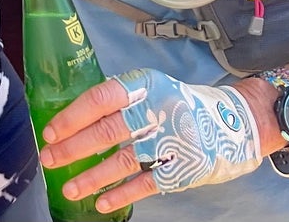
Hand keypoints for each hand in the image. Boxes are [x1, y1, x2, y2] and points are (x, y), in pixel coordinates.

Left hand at [37, 71, 261, 211]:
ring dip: (92, 177)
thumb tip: (73, 122)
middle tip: (50, 159)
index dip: (72, 117)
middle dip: (73, 148)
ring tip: (69, 188)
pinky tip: (102, 202)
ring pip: (123, 161)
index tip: (50, 131)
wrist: (238, 121)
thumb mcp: (153, 89)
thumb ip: (120, 103)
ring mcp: (172, 140)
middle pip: (107, 132)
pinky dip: (121, 194)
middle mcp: (158, 110)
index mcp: (146, 85)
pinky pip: (146, 183)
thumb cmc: (183, 105)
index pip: (101, 98)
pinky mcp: (184, 167)